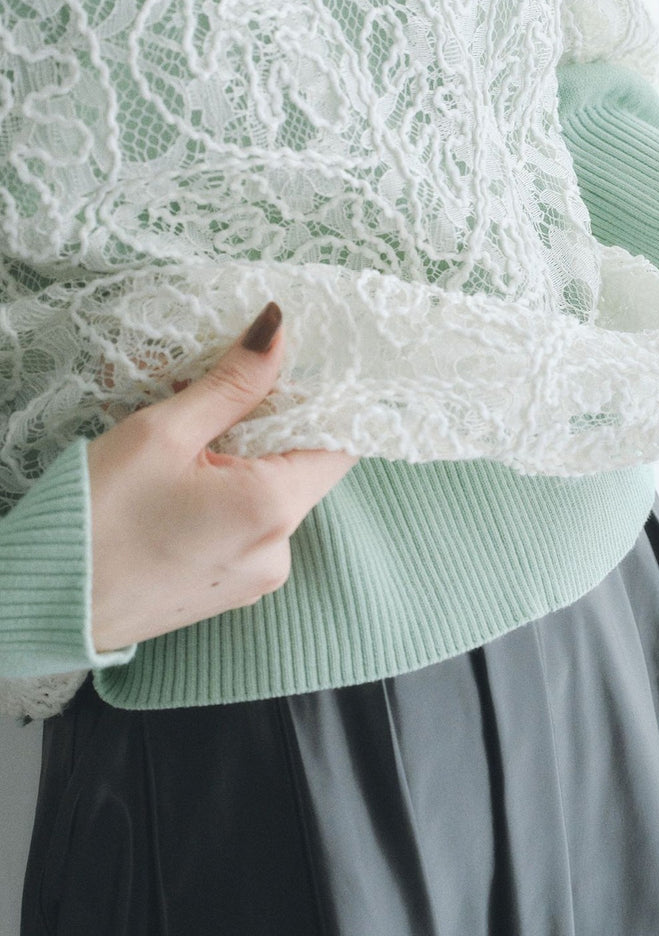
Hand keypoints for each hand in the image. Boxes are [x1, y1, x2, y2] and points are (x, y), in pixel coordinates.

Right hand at [88, 303, 356, 651]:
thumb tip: (279, 329)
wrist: (41, 606)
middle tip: (224, 398)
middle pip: (306, 468)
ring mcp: (258, 577)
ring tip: (192, 446)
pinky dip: (231, 499)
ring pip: (276, 497)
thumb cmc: (95, 520)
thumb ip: (233, 382)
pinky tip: (184, 488)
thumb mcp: (163, 435)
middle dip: (274, 428)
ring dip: (247, 464)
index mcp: (274, 509)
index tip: (293, 373)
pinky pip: (251, 529)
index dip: (324, 402)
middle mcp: (280, 550)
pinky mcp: (232, 590)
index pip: (341, 443)